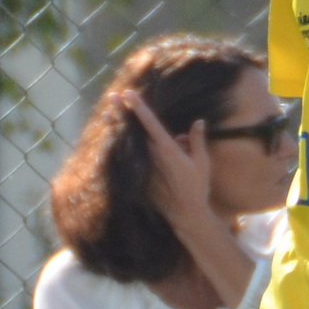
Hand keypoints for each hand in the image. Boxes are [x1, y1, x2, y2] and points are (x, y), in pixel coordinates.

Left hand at [121, 90, 211, 228]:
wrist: (186, 214)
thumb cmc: (197, 188)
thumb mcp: (202, 162)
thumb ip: (197, 141)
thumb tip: (198, 122)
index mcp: (168, 149)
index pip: (151, 122)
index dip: (139, 107)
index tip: (129, 94)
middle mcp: (153, 155)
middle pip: (135, 129)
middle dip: (123, 112)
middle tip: (112, 96)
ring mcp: (145, 166)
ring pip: (129, 142)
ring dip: (118, 128)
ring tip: (105, 114)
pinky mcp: (141, 177)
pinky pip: (130, 158)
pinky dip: (121, 148)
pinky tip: (111, 140)